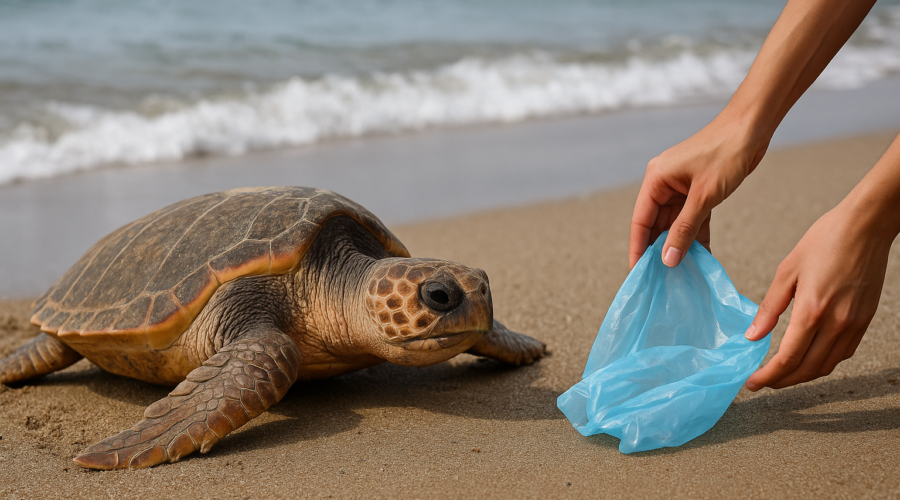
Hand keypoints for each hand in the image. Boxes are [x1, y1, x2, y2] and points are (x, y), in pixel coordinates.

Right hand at [629, 112, 768, 268]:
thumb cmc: (726, 153)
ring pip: (675, 224)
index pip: (640, 221)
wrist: (752, 127)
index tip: (638, 273)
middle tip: (661, 279)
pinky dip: (696, 236)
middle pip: (656, 224)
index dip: (638, 248)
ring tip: (681, 273)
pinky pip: (693, 219)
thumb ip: (684, 229)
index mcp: (656, 180)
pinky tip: (700, 257)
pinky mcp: (698, 191)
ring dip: (679, 245)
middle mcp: (664, 184)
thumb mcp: (704, 196)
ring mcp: (681, 187)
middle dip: (660, 250)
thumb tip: (667, 259)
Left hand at [744, 201, 893, 390]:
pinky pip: (843, 353)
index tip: (751, 383)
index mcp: (812, 310)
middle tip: (761, 382)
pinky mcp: (865, 320)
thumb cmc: (824, 241)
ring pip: (827, 365)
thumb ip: (769, 308)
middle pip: (807, 369)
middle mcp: (837, 323)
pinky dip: (822, 363)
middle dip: (781, 381)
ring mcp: (854, 324)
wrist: (865, 226)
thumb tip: (752, 336)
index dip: (768, 376)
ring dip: (802, 376)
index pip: (788, 358)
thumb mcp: (787, 271)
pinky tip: (807, 358)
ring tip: (780, 374)